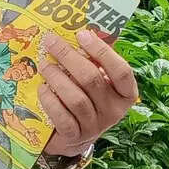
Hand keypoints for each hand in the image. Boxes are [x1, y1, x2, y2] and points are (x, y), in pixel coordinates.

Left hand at [36, 34, 137, 157]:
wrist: (75, 137)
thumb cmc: (88, 99)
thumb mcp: (99, 80)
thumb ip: (96, 60)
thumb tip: (83, 30)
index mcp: (126, 94)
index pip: (121, 71)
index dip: (102, 51)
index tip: (82, 34)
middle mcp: (114, 111)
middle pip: (92, 80)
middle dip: (69, 57)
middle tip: (51, 42)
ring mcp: (95, 126)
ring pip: (76, 98)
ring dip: (56, 77)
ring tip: (44, 64)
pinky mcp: (75, 137)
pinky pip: (62, 116)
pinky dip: (50, 100)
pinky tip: (42, 88)